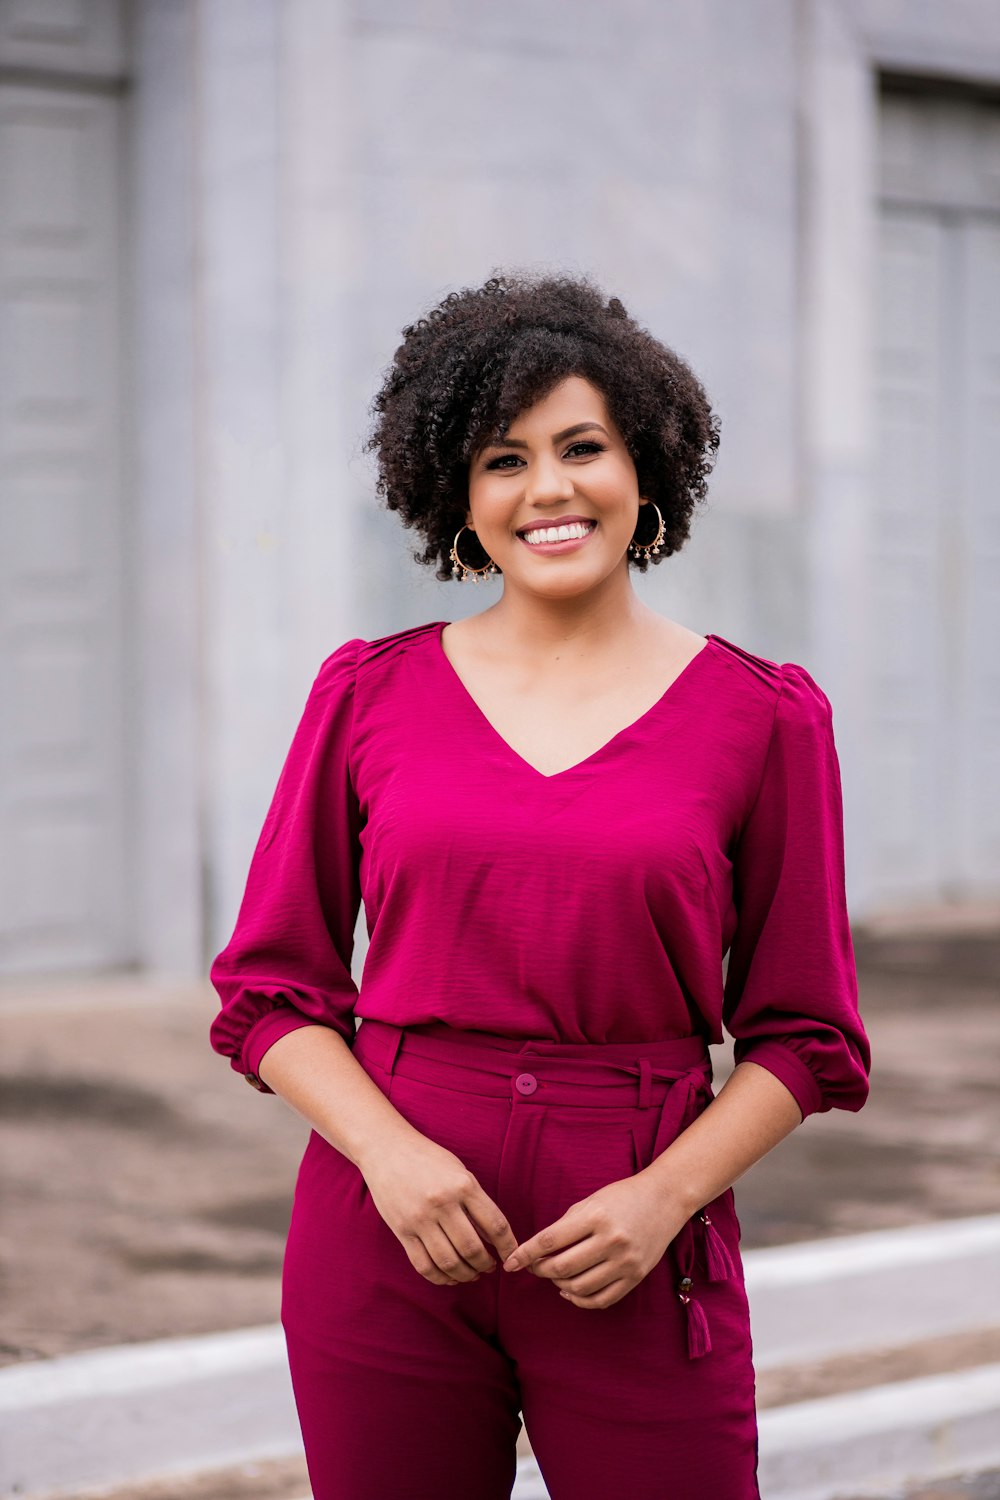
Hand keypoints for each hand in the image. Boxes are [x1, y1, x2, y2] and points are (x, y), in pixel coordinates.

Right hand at [360, 1130, 519, 1286]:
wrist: (386, 1149)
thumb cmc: (428, 1159)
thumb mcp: (459, 1171)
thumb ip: (477, 1203)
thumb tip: (494, 1239)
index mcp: (463, 1185)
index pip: (495, 1225)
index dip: (508, 1246)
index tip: (512, 1256)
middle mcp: (442, 1203)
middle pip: (472, 1248)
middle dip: (485, 1264)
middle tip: (489, 1267)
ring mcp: (420, 1218)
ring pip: (449, 1262)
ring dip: (465, 1275)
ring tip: (473, 1274)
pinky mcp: (402, 1230)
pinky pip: (423, 1264)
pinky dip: (440, 1278)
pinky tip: (449, 1276)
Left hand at [501, 1174, 690, 1309]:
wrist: (664, 1200)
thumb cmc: (621, 1197)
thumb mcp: (590, 1202)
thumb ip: (565, 1227)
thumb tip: (537, 1253)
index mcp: (596, 1217)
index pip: (550, 1241)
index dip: (526, 1253)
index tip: (511, 1262)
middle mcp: (611, 1240)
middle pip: (562, 1268)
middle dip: (540, 1270)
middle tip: (533, 1267)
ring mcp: (626, 1262)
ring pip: (579, 1287)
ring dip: (559, 1285)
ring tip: (554, 1276)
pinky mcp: (635, 1277)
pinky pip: (601, 1299)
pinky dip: (580, 1299)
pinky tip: (570, 1291)